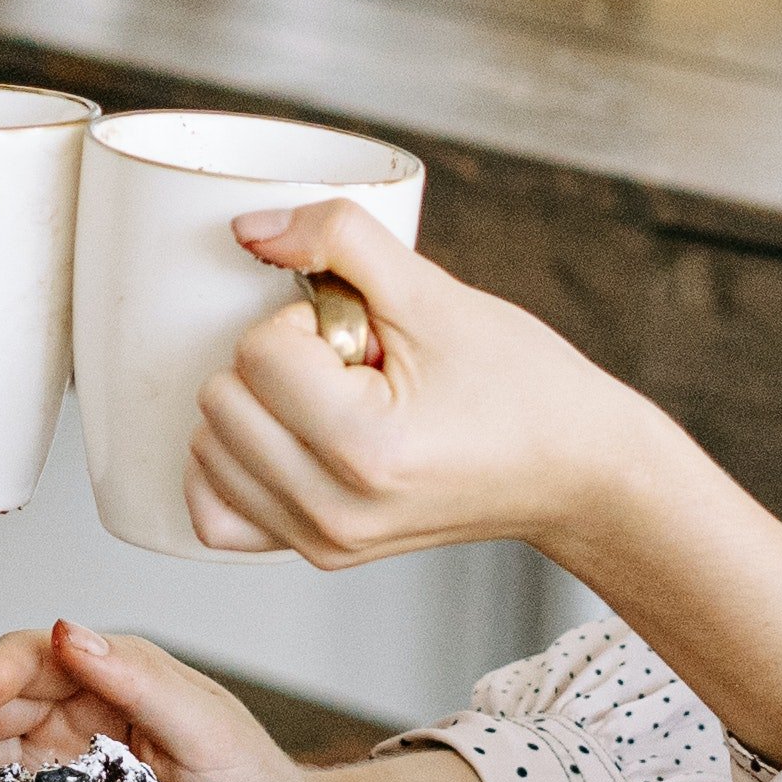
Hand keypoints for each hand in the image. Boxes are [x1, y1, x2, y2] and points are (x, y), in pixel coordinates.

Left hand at [184, 205, 667, 568]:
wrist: (575, 469)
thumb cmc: (523, 387)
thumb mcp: (436, 293)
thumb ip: (340, 238)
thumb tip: (251, 228)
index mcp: (364, 448)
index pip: (256, 353)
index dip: (307, 321)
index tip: (365, 334)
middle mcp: (333, 509)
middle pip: (220, 399)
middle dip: (278, 363)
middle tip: (355, 367)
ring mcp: (322, 542)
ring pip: (206, 449)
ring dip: (257, 408)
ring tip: (341, 403)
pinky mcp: (318, 553)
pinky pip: (216, 514)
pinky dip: (232, 465)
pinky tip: (285, 436)